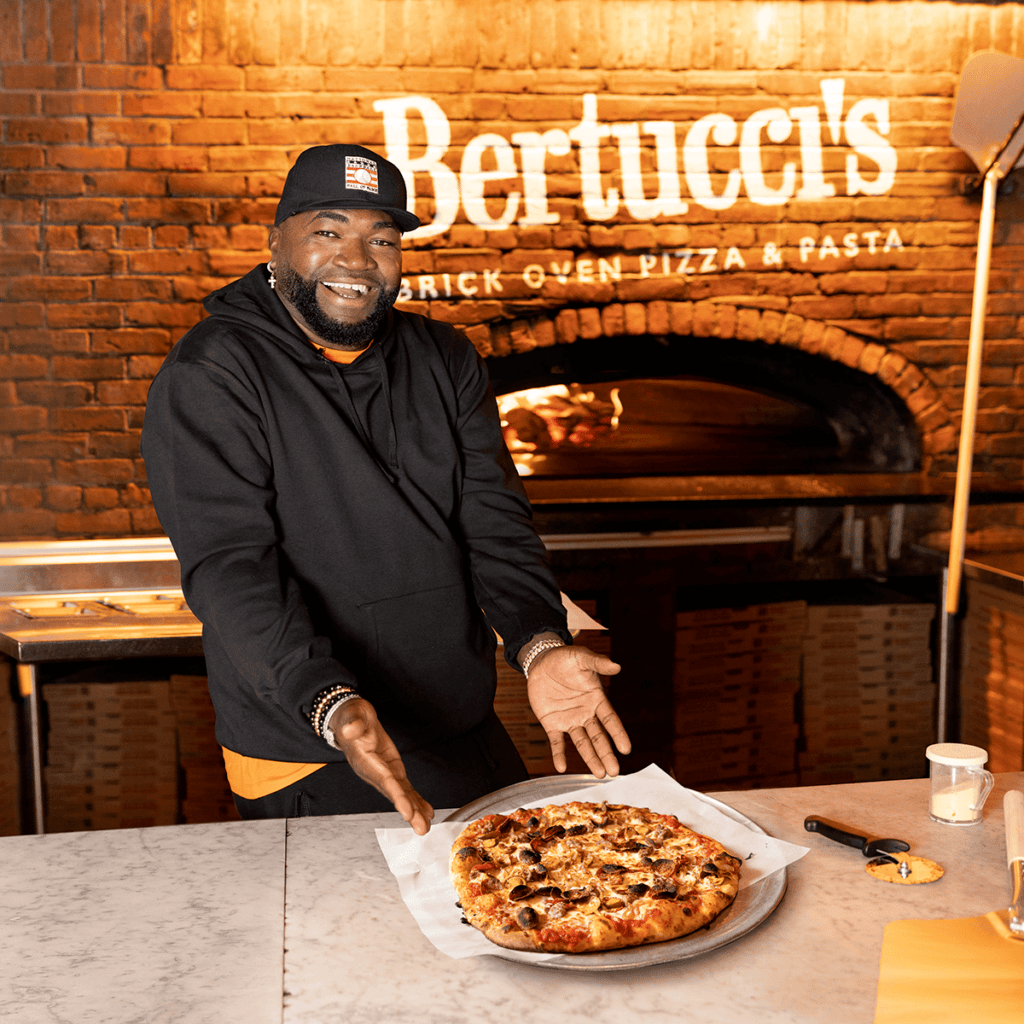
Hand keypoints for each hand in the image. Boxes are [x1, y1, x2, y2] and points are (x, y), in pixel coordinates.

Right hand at [328, 698, 433, 834]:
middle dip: (408, 811)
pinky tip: (425, 811)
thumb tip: (351, 729)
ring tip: (426, 825)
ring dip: (414, 811)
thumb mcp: (352, 715)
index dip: (397, 796)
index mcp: (366, 761)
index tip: (407, 812)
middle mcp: (375, 772)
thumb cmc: (351, 717)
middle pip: (394, 794)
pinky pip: (404, 787)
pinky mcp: (392, 770)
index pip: (384, 780)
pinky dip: (415, 800)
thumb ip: (353, 723)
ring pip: (401, 794)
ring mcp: (384, 773)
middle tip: (422, 827)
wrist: (352, 718)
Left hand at [526, 646, 630, 777]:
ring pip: (582, 743)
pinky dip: (558, 754)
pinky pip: (557, 741)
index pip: (610, 720)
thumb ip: (598, 663)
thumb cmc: (566, 659)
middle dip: (606, 754)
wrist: (542, 662)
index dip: (618, 734)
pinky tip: (561, 767)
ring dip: (590, 758)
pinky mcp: (552, 723)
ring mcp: (569, 720)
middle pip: (598, 737)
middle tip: (614, 771)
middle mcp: (586, 714)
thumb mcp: (582, 658)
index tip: (626, 749)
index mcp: (596, 699)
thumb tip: (616, 666)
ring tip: (599, 773)